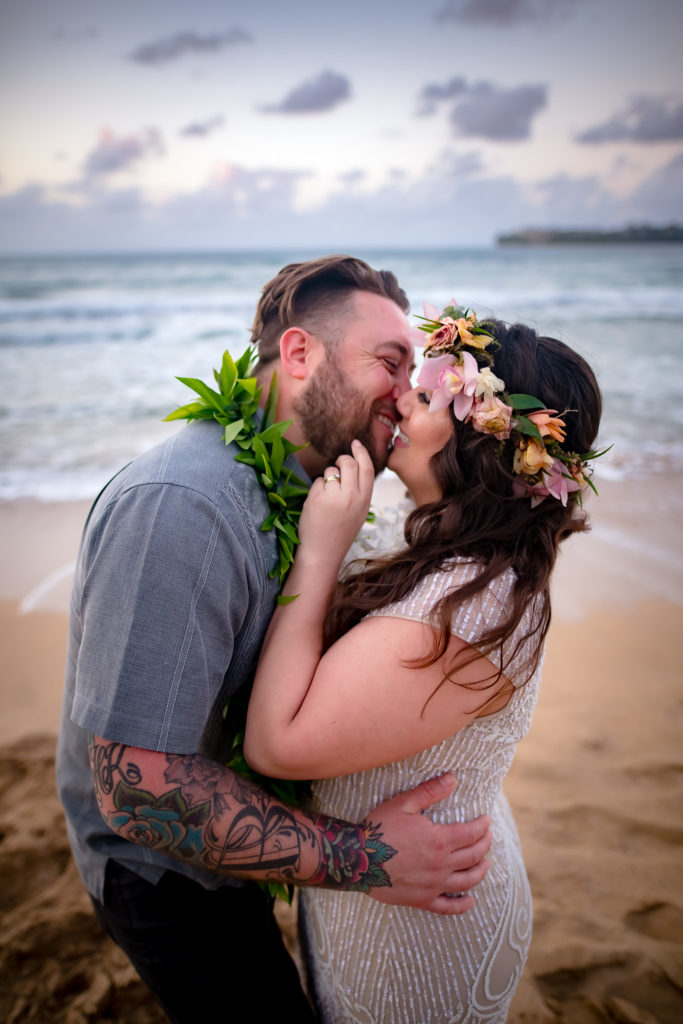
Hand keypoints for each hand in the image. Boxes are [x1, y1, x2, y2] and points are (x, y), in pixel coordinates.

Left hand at [298, 440, 374, 565]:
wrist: (323, 552)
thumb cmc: (340, 533)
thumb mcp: (359, 513)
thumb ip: (359, 492)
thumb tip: (354, 466)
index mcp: (364, 501)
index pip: (367, 469)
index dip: (362, 453)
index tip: (356, 443)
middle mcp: (351, 497)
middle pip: (348, 463)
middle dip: (341, 459)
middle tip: (337, 464)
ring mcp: (333, 497)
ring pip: (330, 471)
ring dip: (327, 477)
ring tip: (326, 496)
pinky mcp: (316, 499)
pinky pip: (317, 482)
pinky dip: (316, 489)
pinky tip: (317, 504)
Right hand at [365, 774, 491, 914]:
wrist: (357, 858)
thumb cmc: (379, 828)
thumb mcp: (403, 803)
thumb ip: (430, 791)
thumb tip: (452, 779)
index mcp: (439, 841)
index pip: (471, 834)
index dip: (482, 826)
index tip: (487, 820)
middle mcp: (441, 865)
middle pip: (473, 856)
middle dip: (484, 845)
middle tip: (488, 837)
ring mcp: (433, 885)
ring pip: (467, 881)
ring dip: (480, 871)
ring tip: (485, 863)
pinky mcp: (422, 899)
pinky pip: (448, 907)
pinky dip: (462, 905)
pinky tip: (470, 901)